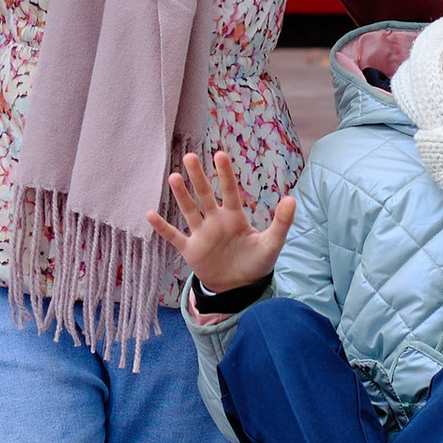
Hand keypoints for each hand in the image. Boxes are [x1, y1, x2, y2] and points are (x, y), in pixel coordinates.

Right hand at [151, 146, 293, 301]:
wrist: (239, 288)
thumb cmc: (255, 262)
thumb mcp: (272, 243)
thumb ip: (281, 222)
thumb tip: (292, 199)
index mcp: (234, 217)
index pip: (229, 191)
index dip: (224, 174)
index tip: (219, 154)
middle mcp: (215, 221)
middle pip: (205, 195)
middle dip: (198, 177)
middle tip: (189, 156)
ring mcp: (201, 234)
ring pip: (189, 210)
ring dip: (181, 195)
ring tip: (173, 177)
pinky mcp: (190, 250)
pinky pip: (174, 236)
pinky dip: (162, 227)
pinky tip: (150, 214)